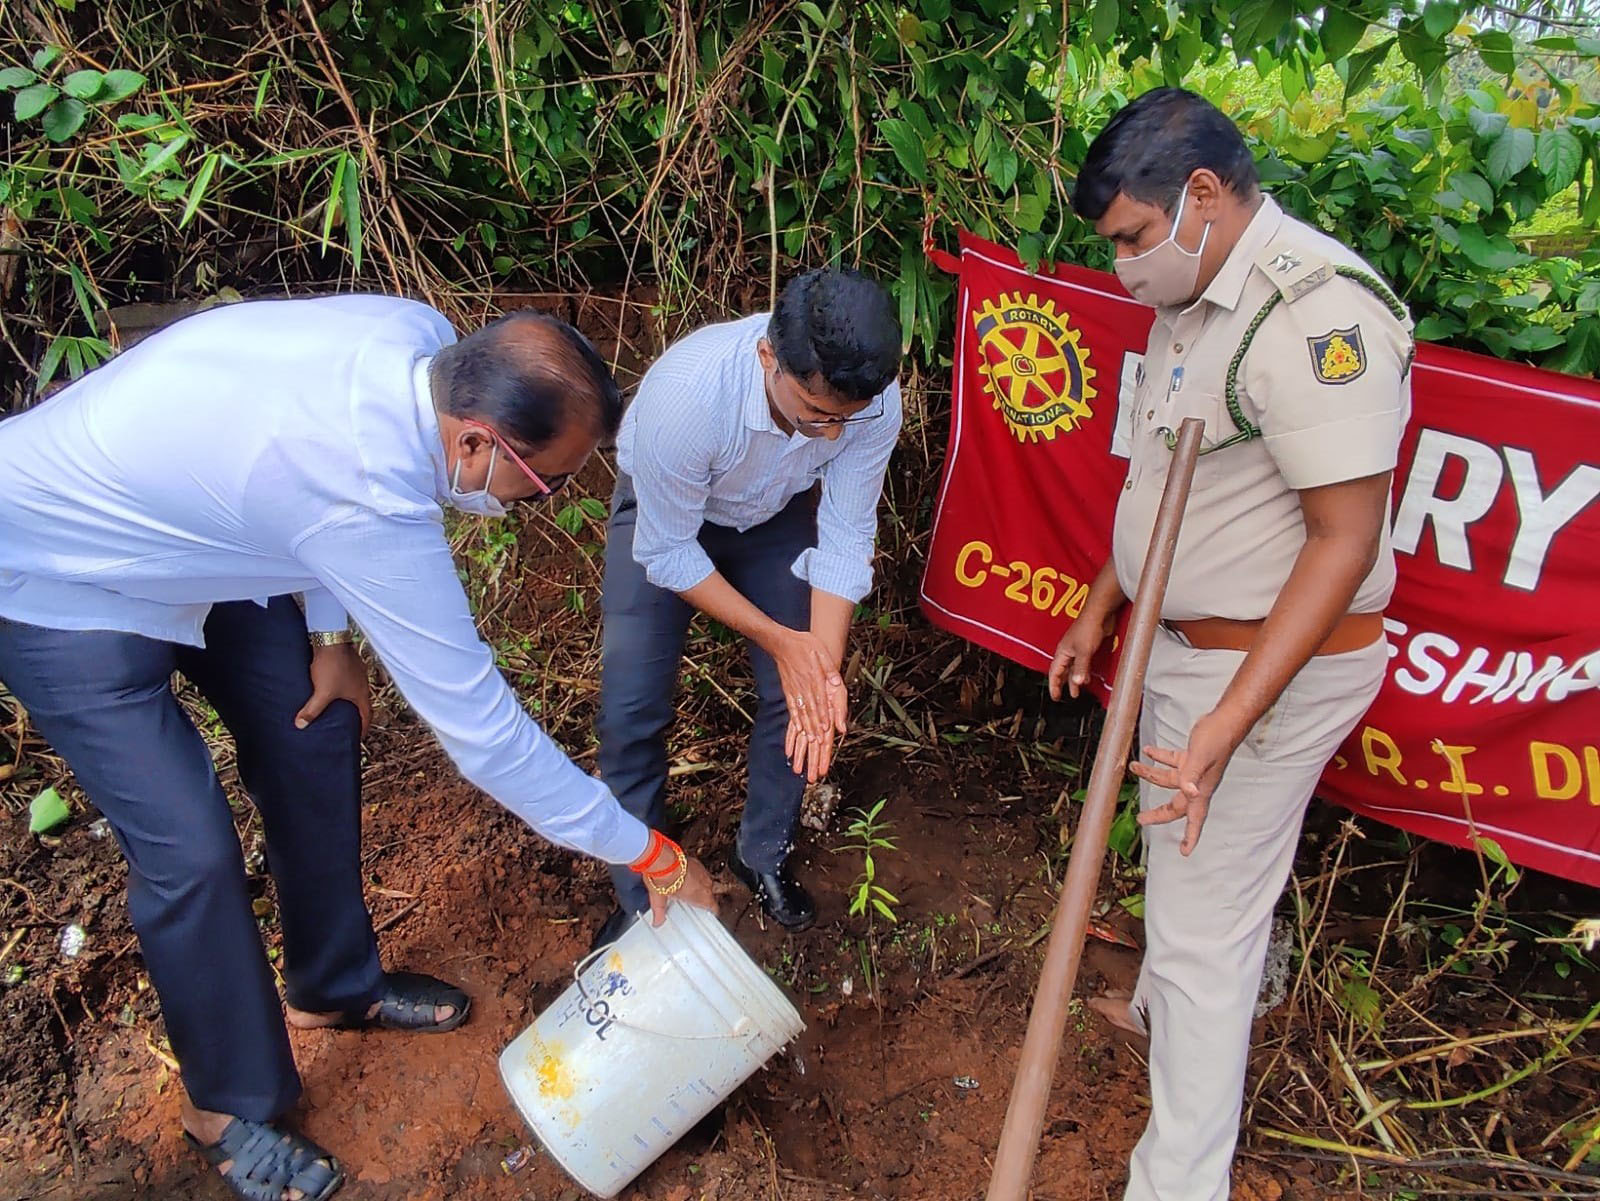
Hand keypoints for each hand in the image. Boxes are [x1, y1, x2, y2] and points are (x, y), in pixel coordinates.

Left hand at [297, 642, 371, 736]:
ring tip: (337, 706)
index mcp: (361, 694)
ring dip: (349, 699)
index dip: (363, 728)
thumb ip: (312, 710)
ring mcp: (358, 671)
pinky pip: (349, 679)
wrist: (332, 639)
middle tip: (347, 723)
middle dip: (355, 714)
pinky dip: (343, 686)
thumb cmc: (331, 666)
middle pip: (362, 703)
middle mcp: (363, 683)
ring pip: (355, 690)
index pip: (366, 716)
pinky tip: (332, 686)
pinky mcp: (350, 662)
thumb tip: (300, 725)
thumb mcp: (321, 692)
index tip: (358, 737)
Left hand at [645, 854, 717, 925]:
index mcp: (702, 897)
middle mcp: (705, 885)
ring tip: (688, 888)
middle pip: (710, 894)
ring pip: (706, 882)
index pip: (714, 907)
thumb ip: (660, 913)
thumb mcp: (661, 900)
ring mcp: (702, 873)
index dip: (712, 910)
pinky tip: (685, 876)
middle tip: (693, 901)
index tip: (710, 912)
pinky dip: (695, 875)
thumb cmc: (665, 879)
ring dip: (700, 886)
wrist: (663, 861)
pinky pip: (700, 872)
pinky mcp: (697, 863)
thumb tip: (657, 921)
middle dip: (703, 897)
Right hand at [771, 629, 845, 741]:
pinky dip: (795, 719)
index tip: (826, 727)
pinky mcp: (788, 691)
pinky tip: (797, 729)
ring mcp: (794, 689)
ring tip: (810, 740)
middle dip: (815, 727)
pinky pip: (792, 707)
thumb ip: (828, 667)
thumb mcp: (820, 651)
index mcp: (812, 676)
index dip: (823, 714)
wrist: (781, 642)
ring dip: (806, 727)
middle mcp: (802, 686)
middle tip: (819, 741)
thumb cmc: (802, 644)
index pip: (819, 699)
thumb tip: (836, 681)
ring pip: (801, 711)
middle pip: (811, 710)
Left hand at [786, 678, 848, 781]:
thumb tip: (841, 728)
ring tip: (797, 770)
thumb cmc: (830, 678)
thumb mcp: (839, 691)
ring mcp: (809, 717)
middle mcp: (819, 721)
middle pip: (814, 747)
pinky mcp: (799, 712)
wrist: (818, 665)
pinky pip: (794, 730)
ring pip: (803, 741)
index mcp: (829, 719)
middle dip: (813, 762)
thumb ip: (841, 710)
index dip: (823, 758)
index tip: (822, 771)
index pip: (826, 744)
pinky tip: (789, 752)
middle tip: (811, 778)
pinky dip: (792, 741)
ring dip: (801, 755)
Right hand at [1048, 610, 1113, 699]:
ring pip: (1073, 668)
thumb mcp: (1084, 651)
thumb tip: (1077, 682)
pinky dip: (1083, 672)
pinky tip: (1087, 677)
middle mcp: (1067, 651)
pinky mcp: (1087, 647)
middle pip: (1062, 671)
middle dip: (1062, 684)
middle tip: (1063, 696)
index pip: (1054, 672)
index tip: (1055, 696)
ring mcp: (1077, 649)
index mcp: (1062, 652)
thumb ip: (1081, 668)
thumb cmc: (1087, 628)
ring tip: (1077, 691)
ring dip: (1074, 679)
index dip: (1054, 685)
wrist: (1099, 615)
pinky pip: (1082, 664)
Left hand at [1130, 710, 1241, 855]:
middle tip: (1141, 819)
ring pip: (1168, 779)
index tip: (1185, 852)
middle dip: (1158, 813)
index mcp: (1202, 789)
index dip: (1191, 836)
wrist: (1226, 720)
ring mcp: (1193, 770)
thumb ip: (1191, 776)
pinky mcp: (1191, 757)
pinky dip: (1159, 757)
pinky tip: (1148, 751)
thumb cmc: (1217, 739)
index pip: (1196, 818)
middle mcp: (1197, 783)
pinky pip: (1171, 761)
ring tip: (1134, 767)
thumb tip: (1190, 793)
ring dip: (1150, 773)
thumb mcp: (1200, 758)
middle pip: (1176, 805)